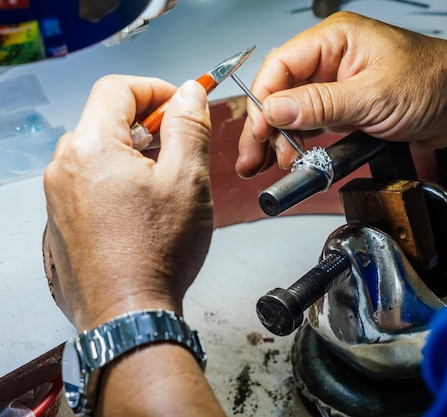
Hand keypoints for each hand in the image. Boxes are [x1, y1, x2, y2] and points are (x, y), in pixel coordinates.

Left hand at [43, 75, 213, 330]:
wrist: (127, 314)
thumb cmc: (156, 254)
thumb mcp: (188, 180)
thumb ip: (188, 127)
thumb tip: (190, 93)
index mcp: (92, 147)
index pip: (118, 88)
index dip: (156, 89)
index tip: (181, 104)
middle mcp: (65, 167)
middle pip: (107, 119)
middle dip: (148, 123)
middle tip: (180, 146)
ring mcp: (58, 195)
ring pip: (99, 151)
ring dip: (134, 153)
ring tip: (165, 182)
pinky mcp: (62, 220)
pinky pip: (90, 181)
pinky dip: (118, 179)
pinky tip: (143, 208)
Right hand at [236, 11, 446, 176]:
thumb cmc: (436, 82)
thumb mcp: (373, 96)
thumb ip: (320, 105)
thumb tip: (275, 110)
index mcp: (335, 40)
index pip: (281, 66)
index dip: (263, 100)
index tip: (258, 132)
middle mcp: (333, 60)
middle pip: (282, 91)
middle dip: (266, 126)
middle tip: (253, 157)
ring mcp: (340, 86)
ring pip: (296, 111)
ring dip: (283, 138)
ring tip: (274, 165)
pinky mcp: (350, 109)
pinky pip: (317, 124)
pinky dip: (304, 143)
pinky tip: (296, 158)